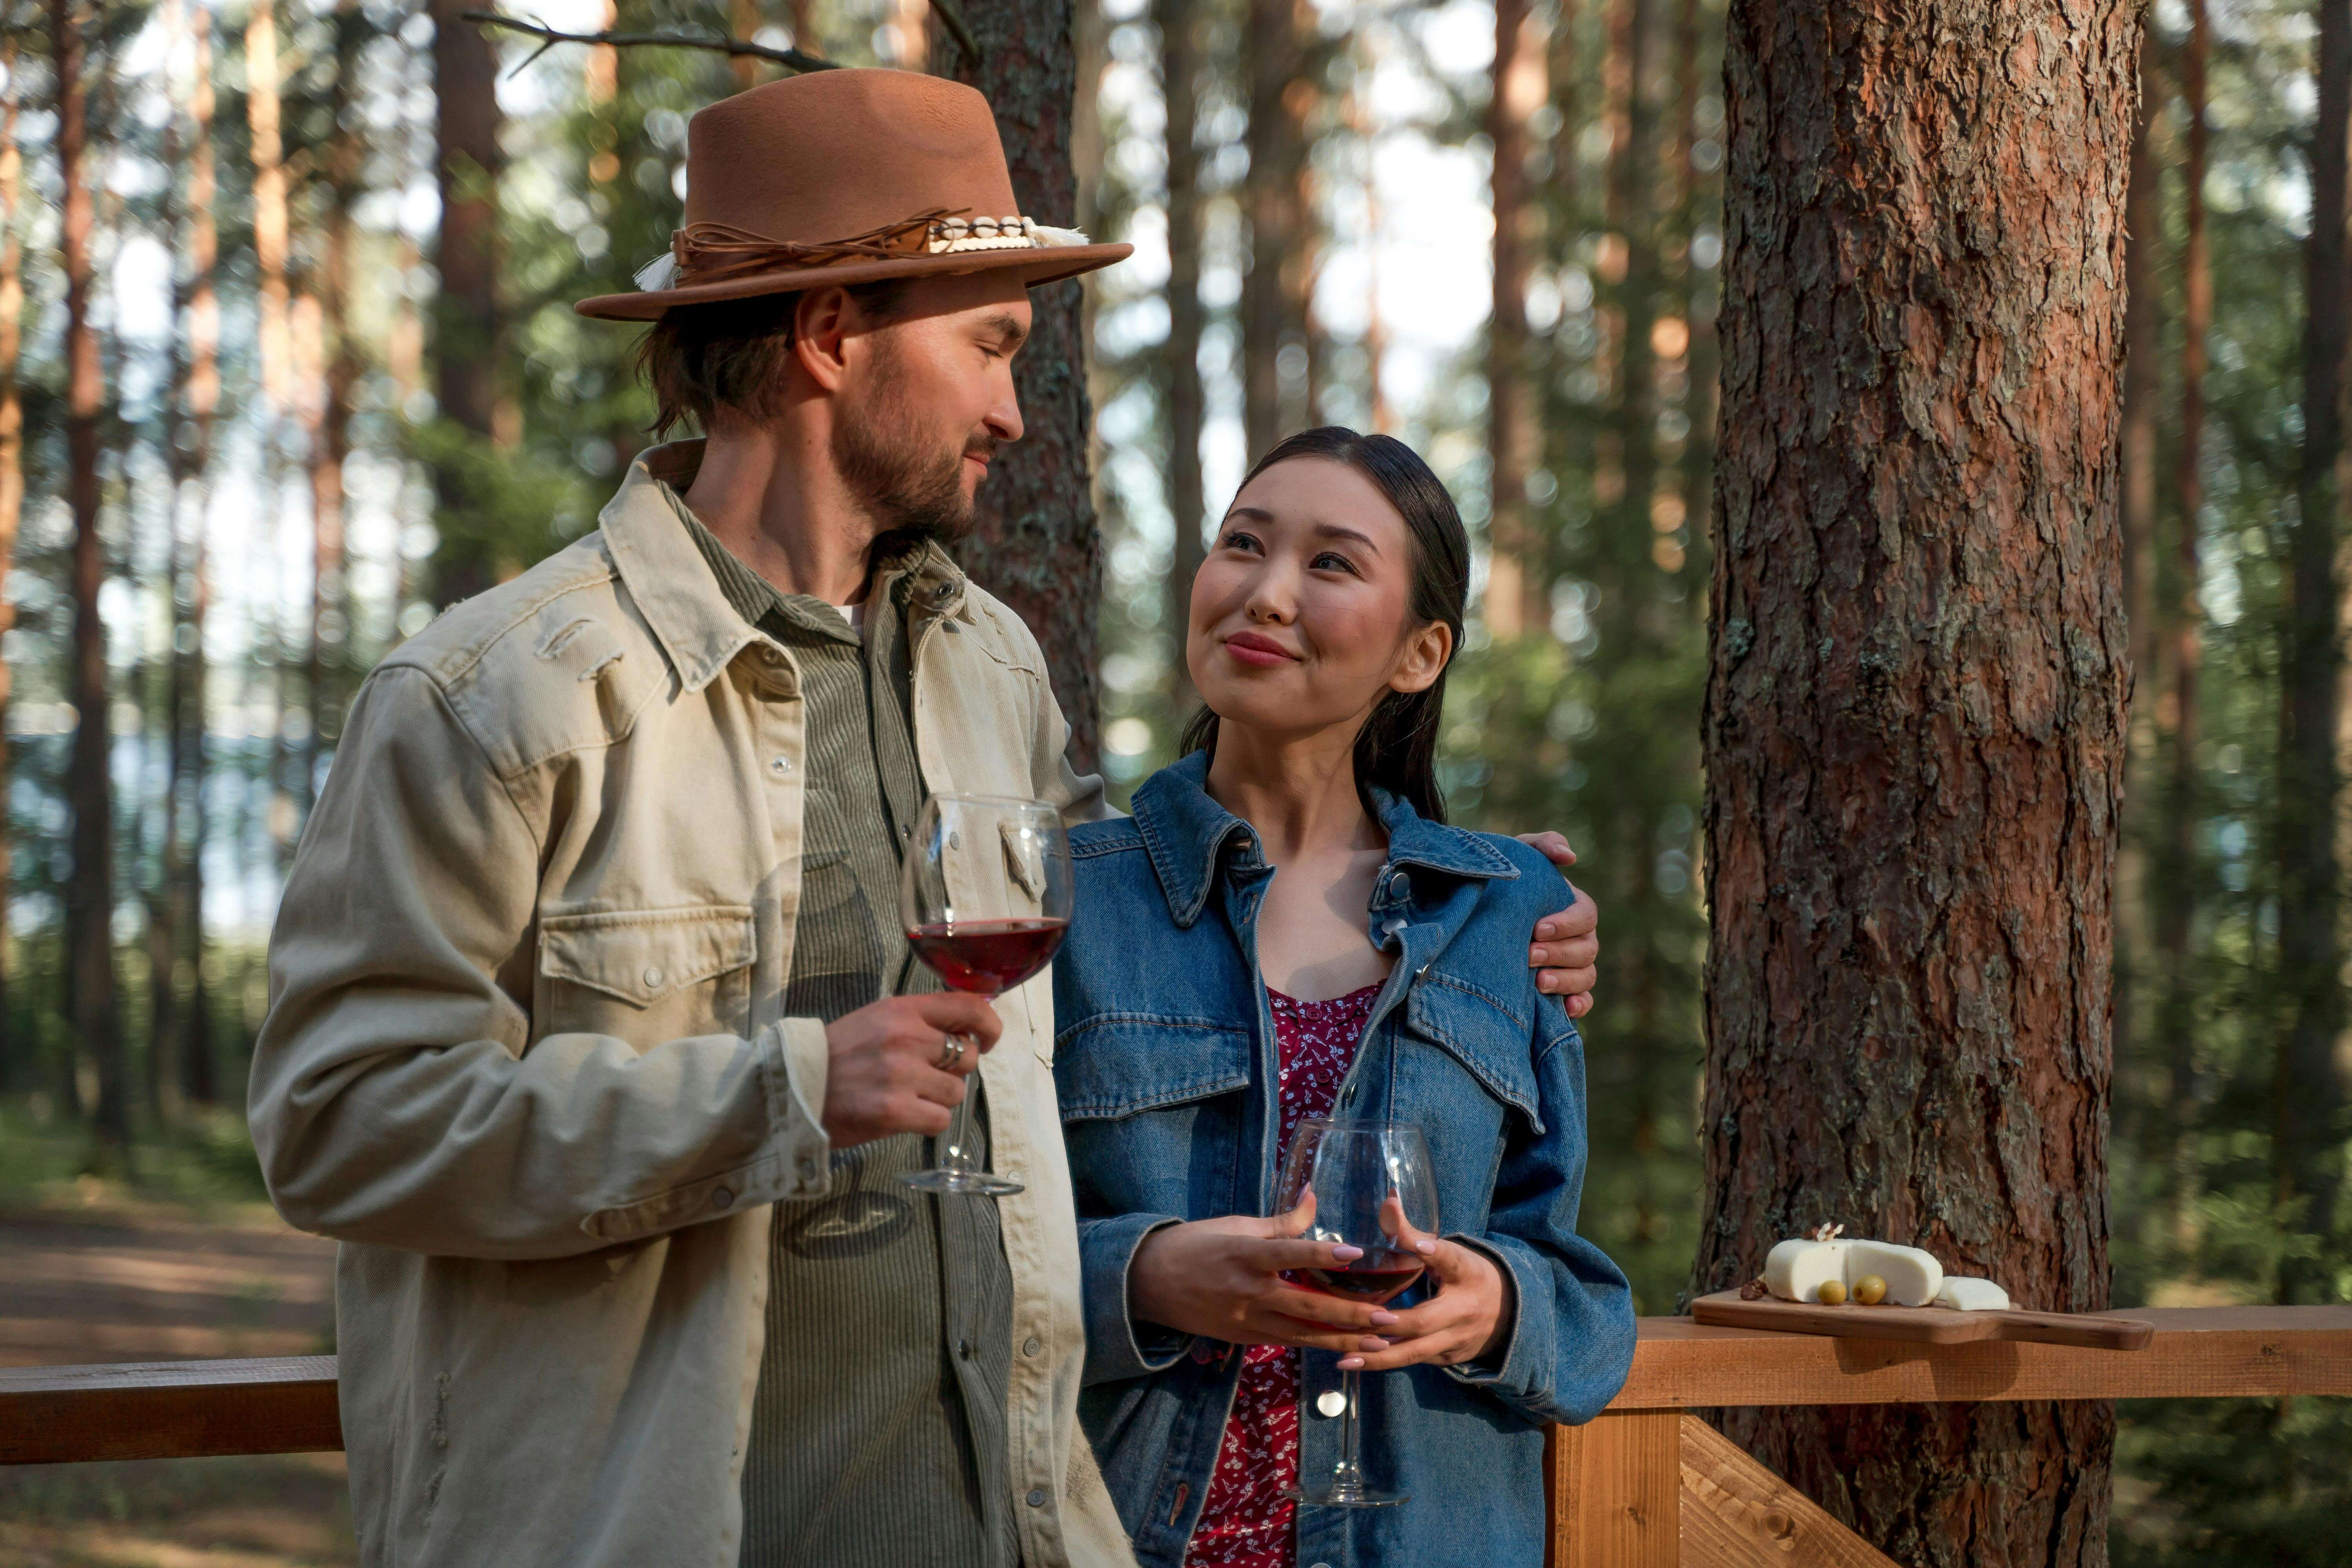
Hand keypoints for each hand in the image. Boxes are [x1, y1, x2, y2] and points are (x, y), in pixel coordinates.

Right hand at [820, 993, 1001, 1147]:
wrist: (792, 1089)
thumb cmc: (837, 1057)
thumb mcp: (876, 1021)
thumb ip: (918, 1023)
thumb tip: (965, 1035)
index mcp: (901, 1010)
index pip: (968, 1007)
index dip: (988, 1025)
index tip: (987, 1039)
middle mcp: (906, 1037)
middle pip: (967, 1055)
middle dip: (954, 1070)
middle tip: (924, 1076)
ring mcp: (901, 1075)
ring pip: (956, 1091)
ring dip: (939, 1098)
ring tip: (907, 1096)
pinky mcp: (895, 1111)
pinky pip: (940, 1119)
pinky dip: (927, 1122)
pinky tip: (902, 1115)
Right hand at [1127, 1193, 1400, 1355]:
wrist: (1148, 1283)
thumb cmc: (1193, 1244)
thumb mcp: (1235, 1224)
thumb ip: (1280, 1222)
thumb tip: (1315, 1197)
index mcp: (1245, 1255)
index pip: (1290, 1254)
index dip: (1323, 1255)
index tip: (1357, 1253)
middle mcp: (1249, 1291)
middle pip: (1307, 1306)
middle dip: (1351, 1315)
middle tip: (1389, 1319)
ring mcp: (1247, 1320)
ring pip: (1303, 1334)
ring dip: (1344, 1341)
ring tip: (1380, 1346)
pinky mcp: (1245, 1338)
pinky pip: (1288, 1343)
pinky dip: (1317, 1346)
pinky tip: (1347, 1350)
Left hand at [1338, 1209, 1511, 1372]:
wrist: (1507, 1312)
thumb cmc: (1466, 1274)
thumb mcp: (1449, 1251)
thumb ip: (1413, 1233)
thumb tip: (1388, 1199)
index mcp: (1466, 1272)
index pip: (1453, 1260)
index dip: (1436, 1252)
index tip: (1420, 1246)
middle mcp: (1463, 1309)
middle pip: (1426, 1319)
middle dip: (1395, 1322)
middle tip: (1364, 1318)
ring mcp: (1455, 1338)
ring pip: (1416, 1351)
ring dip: (1379, 1356)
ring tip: (1345, 1357)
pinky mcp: (1447, 1358)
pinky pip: (1413, 1360)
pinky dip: (1384, 1362)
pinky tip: (1354, 1361)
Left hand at [1516, 832, 1599, 1018]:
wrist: (1480, 909)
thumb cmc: (1507, 880)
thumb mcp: (1521, 853)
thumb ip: (1544, 844)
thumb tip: (1569, 857)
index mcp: (1574, 907)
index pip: (1586, 914)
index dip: (1566, 923)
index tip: (1537, 928)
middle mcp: (1579, 937)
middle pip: (1587, 949)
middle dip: (1559, 953)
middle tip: (1528, 955)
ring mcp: (1573, 965)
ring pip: (1586, 976)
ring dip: (1566, 981)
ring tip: (1539, 983)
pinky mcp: (1564, 989)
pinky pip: (1583, 1001)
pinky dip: (1579, 1005)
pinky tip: (1564, 1009)